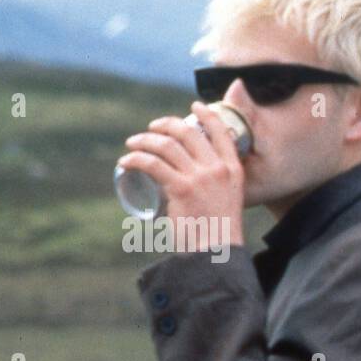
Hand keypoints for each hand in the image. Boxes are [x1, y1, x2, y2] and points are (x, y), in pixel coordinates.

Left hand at [118, 101, 245, 252]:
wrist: (216, 254)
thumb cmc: (219, 234)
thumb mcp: (227, 203)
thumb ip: (217, 191)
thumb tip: (196, 185)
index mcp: (234, 171)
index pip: (222, 132)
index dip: (206, 115)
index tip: (194, 106)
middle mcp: (218, 170)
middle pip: (188, 132)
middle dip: (166, 124)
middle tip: (152, 129)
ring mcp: (200, 178)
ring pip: (166, 145)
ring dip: (144, 140)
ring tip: (133, 144)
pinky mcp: (181, 188)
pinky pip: (152, 164)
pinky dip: (135, 159)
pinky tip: (126, 161)